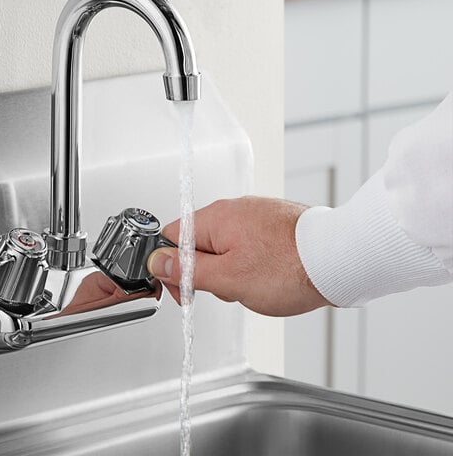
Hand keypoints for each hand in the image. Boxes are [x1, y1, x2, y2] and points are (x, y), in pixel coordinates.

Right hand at [147, 197, 330, 316]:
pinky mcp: (273, 223)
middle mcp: (233, 208)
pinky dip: (250, 262)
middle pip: (198, 241)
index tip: (184, 289)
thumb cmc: (291, 267)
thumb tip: (158, 261)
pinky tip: (267, 276)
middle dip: (205, 271)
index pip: (172, 237)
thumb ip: (188, 270)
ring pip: (225, 245)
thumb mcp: (228, 279)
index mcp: (215, 217)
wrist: (340, 258)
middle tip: (225, 290)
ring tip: (252, 285)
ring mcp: (255, 214)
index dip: (172, 267)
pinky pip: (248, 243)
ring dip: (229, 269)